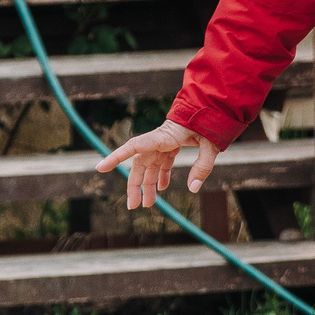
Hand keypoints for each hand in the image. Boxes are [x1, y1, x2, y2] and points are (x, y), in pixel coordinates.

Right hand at [96, 117, 220, 211]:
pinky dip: (161, 175)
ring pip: (150, 167)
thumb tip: (192, 189)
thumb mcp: (211, 144)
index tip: (100, 168)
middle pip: (140, 165)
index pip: (134, 146)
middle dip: (135, 186)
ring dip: (148, 185)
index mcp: (163, 136)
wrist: (214, 108)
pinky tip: (161, 188)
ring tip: (148, 204)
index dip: (116, 157)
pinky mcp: (171, 146)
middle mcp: (158, 141)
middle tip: (134, 206)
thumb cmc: (211, 122)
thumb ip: (203, 166)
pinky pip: (161, 163)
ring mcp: (164, 143)